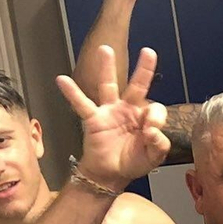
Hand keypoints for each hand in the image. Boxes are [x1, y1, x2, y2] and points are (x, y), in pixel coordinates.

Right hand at [55, 46, 168, 189]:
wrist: (110, 174)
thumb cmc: (133, 162)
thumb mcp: (154, 156)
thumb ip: (160, 143)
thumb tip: (151, 130)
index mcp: (145, 118)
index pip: (155, 108)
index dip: (156, 118)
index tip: (150, 132)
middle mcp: (128, 110)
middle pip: (137, 86)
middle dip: (144, 69)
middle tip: (148, 52)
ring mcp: (110, 112)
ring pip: (109, 86)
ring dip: (107, 68)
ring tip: (105, 49)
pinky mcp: (94, 119)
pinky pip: (82, 104)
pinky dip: (72, 92)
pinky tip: (62, 79)